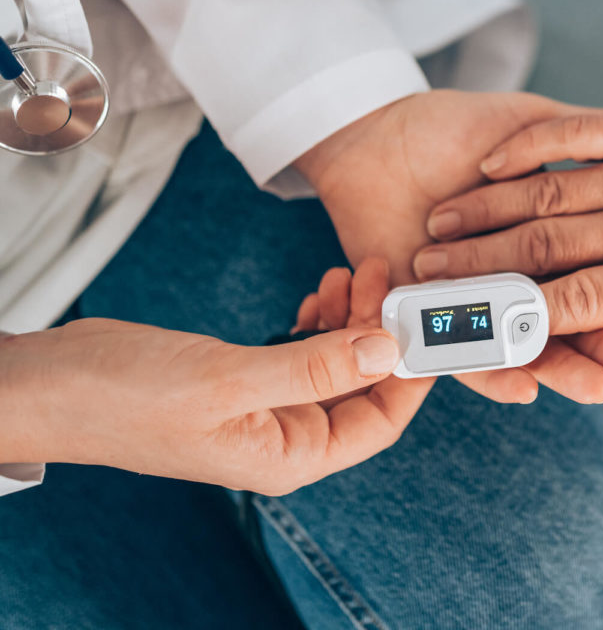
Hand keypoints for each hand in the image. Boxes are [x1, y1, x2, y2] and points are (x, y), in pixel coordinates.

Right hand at [0, 318, 430, 494]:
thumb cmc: (126, 395)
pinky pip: (304, 351)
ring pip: (336, 361)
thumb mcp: (230, 378)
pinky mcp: (246, 377)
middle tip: (381, 275)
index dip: (411, 373)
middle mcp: (286, 437)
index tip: (424, 320)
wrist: (51, 383)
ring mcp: (266, 406)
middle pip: (363, 385)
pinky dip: (319, 321)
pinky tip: (320, 294)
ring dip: (351, 318)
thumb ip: (314, 368)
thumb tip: (386, 350)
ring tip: (351, 273)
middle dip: (379, 330)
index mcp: (291, 456)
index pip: (381, 421)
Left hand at [294, 91, 602, 402]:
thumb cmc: (453, 127)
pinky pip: (463, 356)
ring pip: (529, 346)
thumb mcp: (532, 124)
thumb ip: (583, 143)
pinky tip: (528, 389)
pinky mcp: (429, 320)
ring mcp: (475, 305)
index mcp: (553, 246)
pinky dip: (493, 371)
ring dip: (566, 369)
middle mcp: (520, 283)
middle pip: (578, 323)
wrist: (376, 130)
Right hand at [415, 66, 602, 346]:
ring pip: (548, 191)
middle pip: (546, 246)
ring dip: (485, 210)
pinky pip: (575, 134)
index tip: (460, 328)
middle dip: (475, 264)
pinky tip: (490, 163)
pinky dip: (528, 148)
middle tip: (420, 273)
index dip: (512, 317)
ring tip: (438, 225)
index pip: (576, 304)